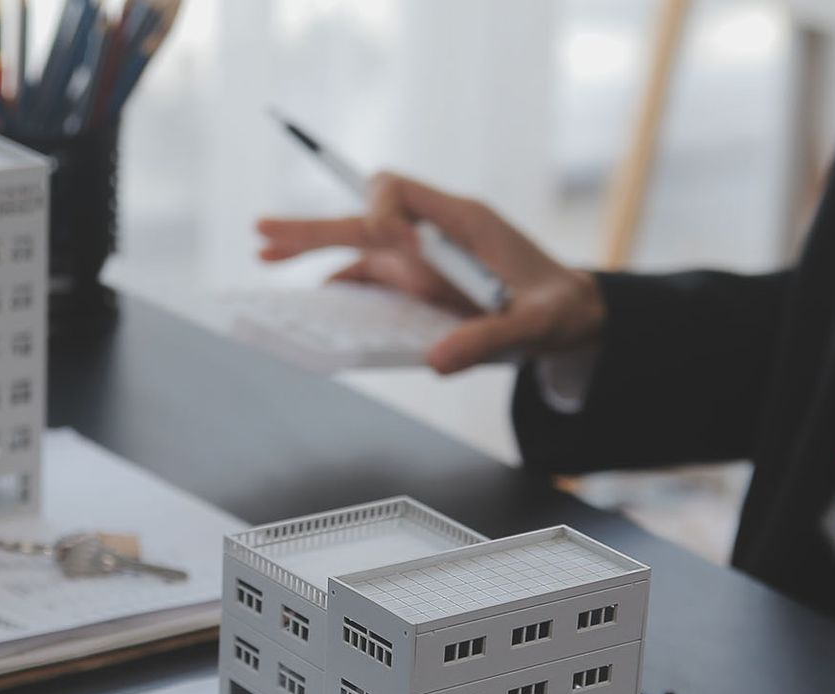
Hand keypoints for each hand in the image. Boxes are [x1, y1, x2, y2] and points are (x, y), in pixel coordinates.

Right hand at [255, 172, 604, 373]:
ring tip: (264, 256)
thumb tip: (435, 362)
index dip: (383, 213)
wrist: (571, 313)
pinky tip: (309, 305)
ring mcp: (420, 258)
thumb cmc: (557, 308)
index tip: (396, 245)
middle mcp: (431, 233)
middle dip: (314, 226)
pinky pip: (368, 278)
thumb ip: (487, 339)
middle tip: (263, 234)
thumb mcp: (534, 326)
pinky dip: (337, 286)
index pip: (399, 190)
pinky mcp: (416, 283)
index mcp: (460, 220)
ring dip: (312, 249)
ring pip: (356, 243)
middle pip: (361, 215)